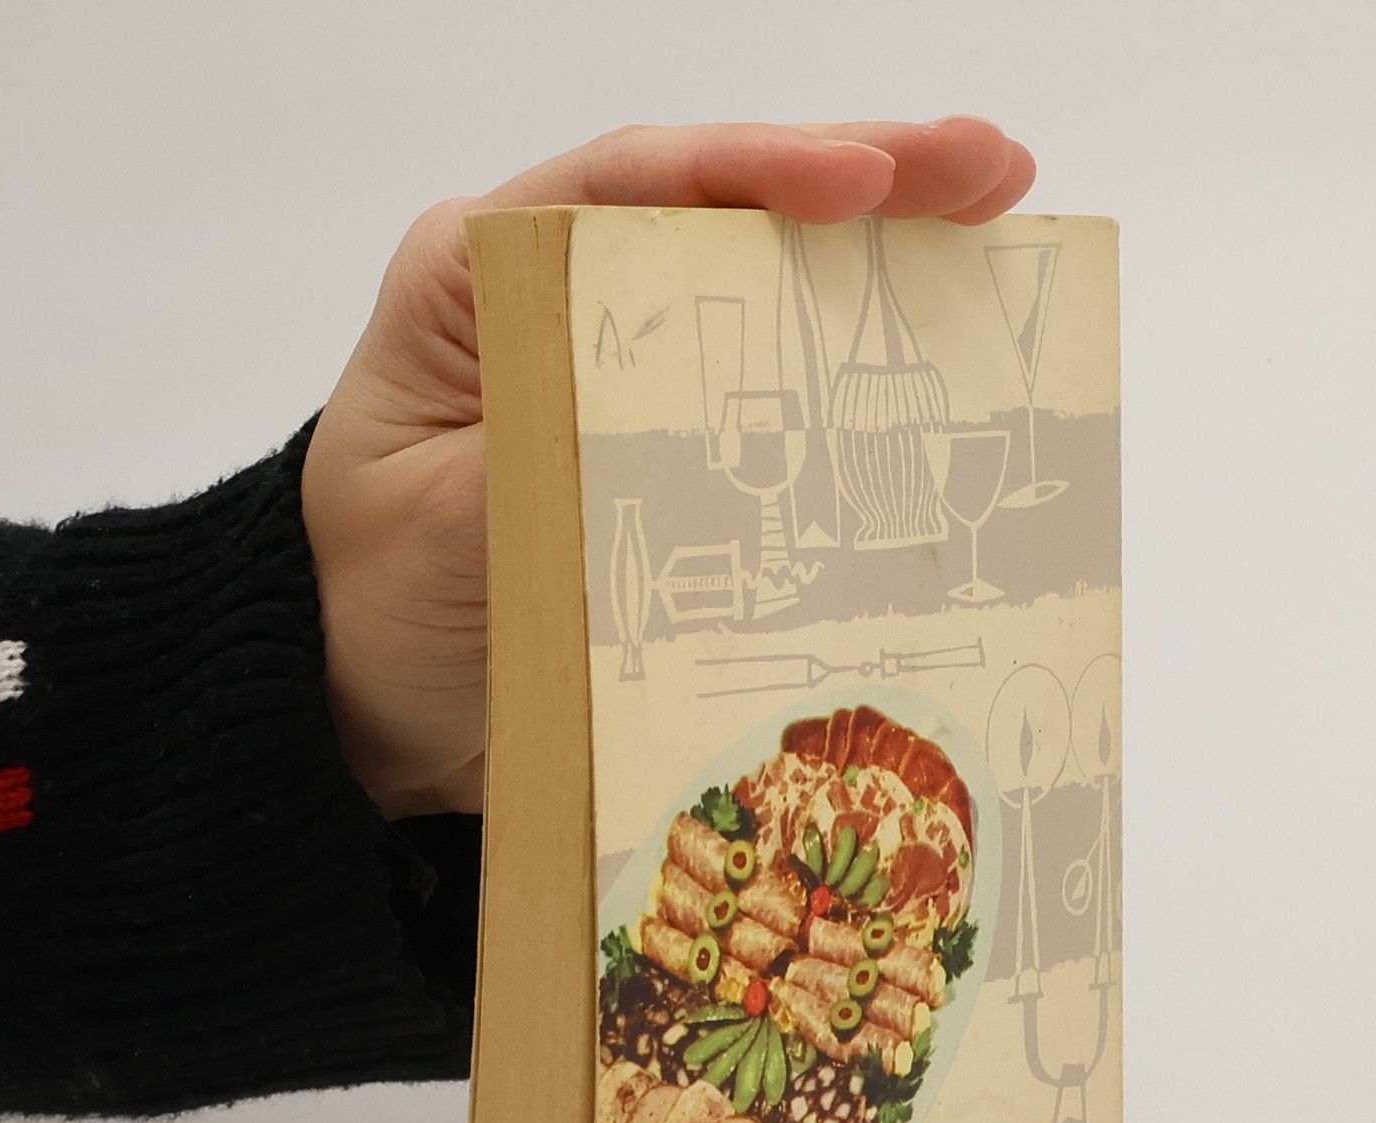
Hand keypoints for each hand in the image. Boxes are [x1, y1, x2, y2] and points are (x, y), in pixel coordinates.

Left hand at [303, 119, 1037, 817]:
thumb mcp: (429, 535)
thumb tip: (639, 432)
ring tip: (999, 216)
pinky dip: (859, 367)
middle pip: (719, 208)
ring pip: (763, 280)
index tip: (858, 180)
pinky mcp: (671, 442)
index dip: (751, 170)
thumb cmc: (376, 606)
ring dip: (884, 250)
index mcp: (478, 280)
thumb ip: (525, 467)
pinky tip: (944, 345)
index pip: (626, 186)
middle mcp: (561, 298)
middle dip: (862, 176)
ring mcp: (627, 367)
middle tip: (988, 168)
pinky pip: (776, 389)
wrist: (382, 702)